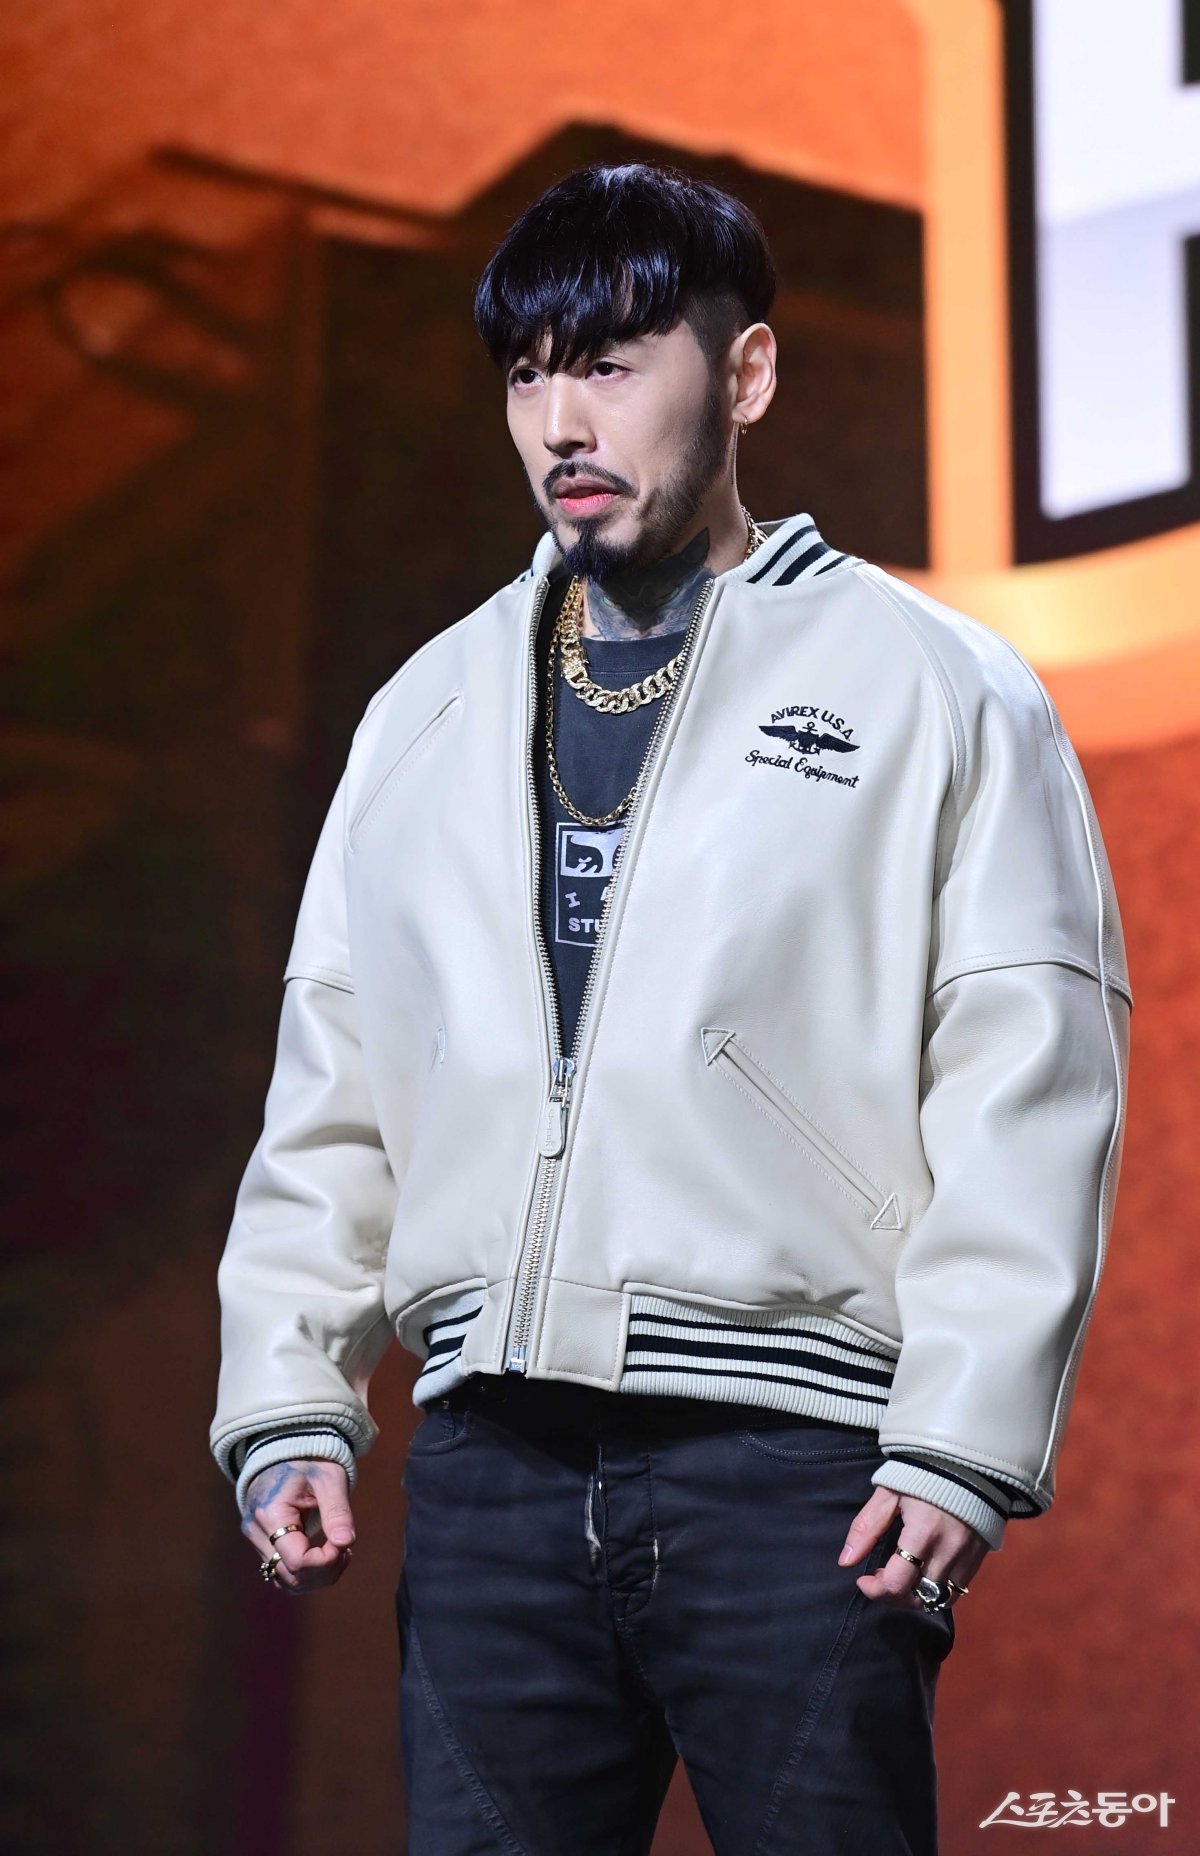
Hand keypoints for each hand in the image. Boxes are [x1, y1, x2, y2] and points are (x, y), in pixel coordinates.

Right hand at [240, 1458, 355, 1595]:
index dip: (327, 1562)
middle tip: (347, 1550)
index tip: (347, 1545)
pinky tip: (324, 1555)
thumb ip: (337, 1510)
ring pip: (285, 1580)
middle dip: (325, 1571)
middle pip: (291, 1576)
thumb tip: (346, 1542)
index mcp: (271, 1513)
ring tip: (338, 1552)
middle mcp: (256, 1531)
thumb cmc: (309, 1458)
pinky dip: (306, 1572)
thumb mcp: (329, 1478)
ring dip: (317, 1576)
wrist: (284, 1446)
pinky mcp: (261, 1542)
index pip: (298, 1561)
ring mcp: (255, 1538)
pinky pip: (282, 1571)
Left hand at [838, 1486, 987, 1608]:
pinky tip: (924, 1573)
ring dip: (915, 1596)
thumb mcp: (889, 1492)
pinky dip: (937, 1591)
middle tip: (881, 1577)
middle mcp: (948, 1551)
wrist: (968, 1460)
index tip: (863, 1579)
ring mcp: (967, 1557)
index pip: (897, 1583)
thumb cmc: (923, 1473)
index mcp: (923, 1533)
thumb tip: (845, 1561)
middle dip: (893, 1596)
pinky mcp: (979, 1558)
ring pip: (939, 1599)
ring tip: (902, 1576)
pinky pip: (958, 1590)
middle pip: (918, 1598)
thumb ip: (866, 1527)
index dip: (875, 1590)